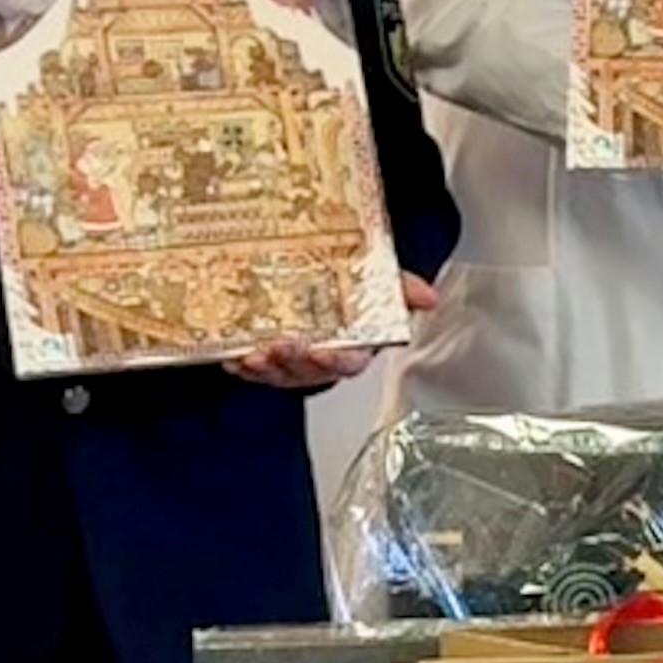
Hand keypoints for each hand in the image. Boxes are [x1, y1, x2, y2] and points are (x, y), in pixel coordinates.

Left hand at [229, 277, 429, 393]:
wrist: (323, 290)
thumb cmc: (355, 297)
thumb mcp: (381, 286)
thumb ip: (403, 290)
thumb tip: (430, 297)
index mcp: (353, 348)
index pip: (349, 362)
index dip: (336, 360)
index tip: (323, 349)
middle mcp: (323, 360)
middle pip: (310, 372)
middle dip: (292, 363)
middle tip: (279, 346)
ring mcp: (294, 364)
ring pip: (281, 376)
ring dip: (265, 369)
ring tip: (251, 354)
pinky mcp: (269, 363)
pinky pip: (255, 373)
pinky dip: (242, 368)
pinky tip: (232, 359)